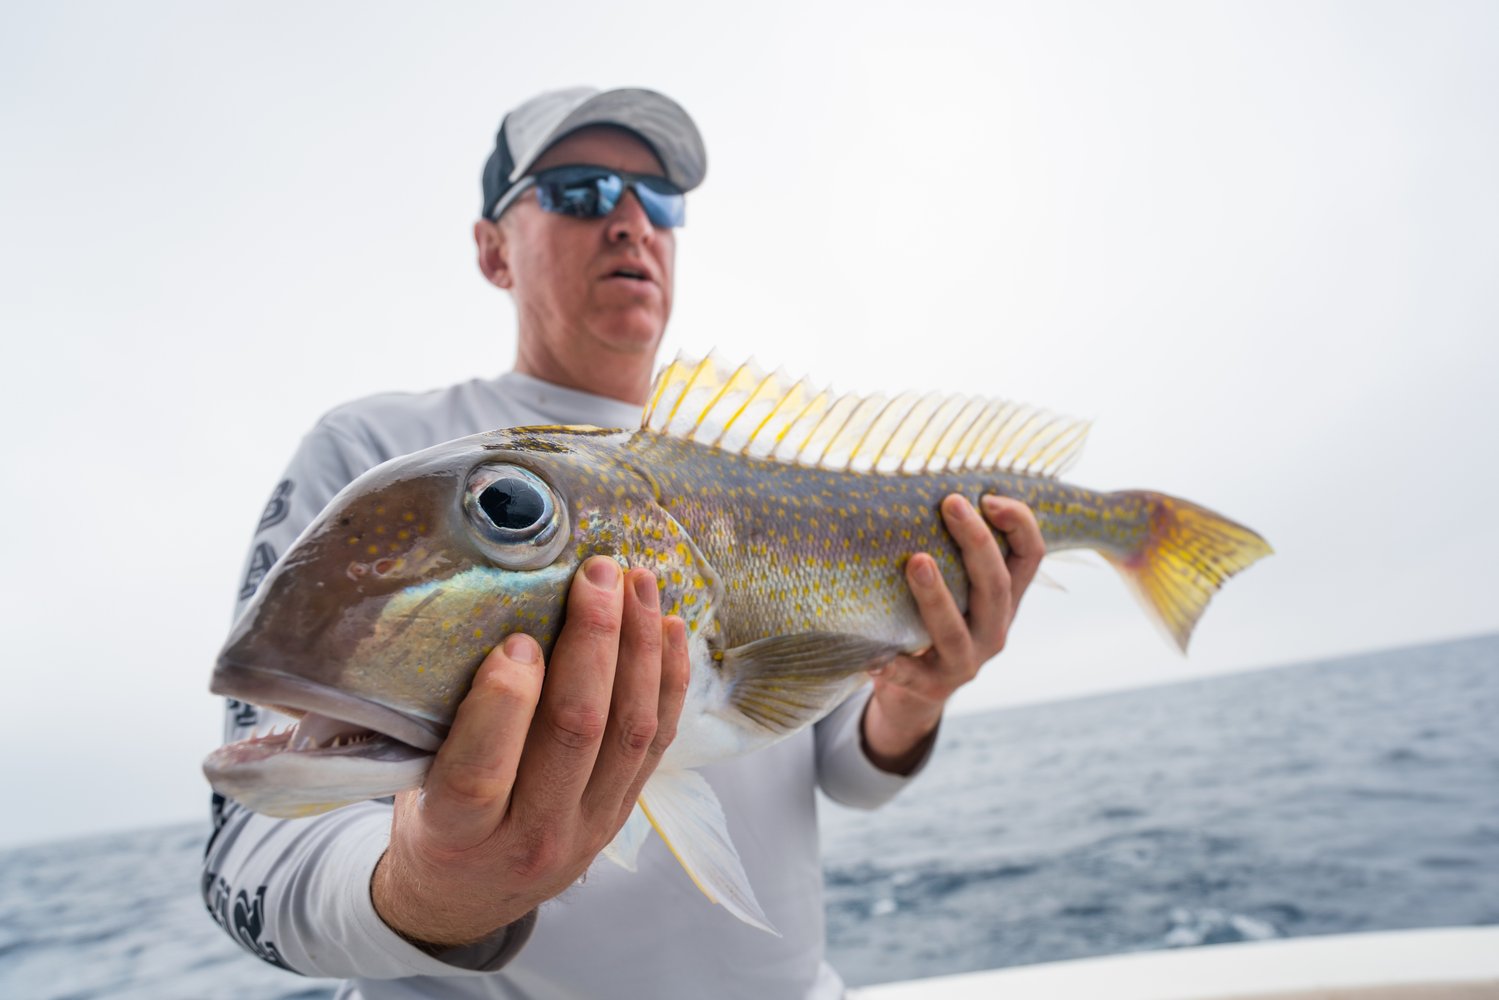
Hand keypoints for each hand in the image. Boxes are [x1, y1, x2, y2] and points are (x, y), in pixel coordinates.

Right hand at [372, 557, 690, 946]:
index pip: (481, 772)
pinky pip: (658, 742)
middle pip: (576, 734)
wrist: (465, 901)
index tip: (515, 640)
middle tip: (595, 574)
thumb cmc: (429, 822)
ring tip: (639, 582)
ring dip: (639, 647)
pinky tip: (669, 628)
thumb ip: (443, 723)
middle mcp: (531, 837)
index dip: (504, 702)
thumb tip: (480, 620)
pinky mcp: (623, 813)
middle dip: (593, 642)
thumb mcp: (410, 782)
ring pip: (630, 732)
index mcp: (456, 833)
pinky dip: (668, 679)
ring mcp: (588, 828)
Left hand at [863, 495, 1044, 772]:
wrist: (912, 694)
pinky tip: (874, 657)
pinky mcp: (930, 688)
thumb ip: (950, 549)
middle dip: (976, 543)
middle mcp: (994, 630)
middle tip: (950, 504)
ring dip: (937, 596)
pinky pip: (911, 677)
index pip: (1030, 556)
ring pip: (956, 631)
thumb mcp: (953, 587)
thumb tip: (918, 481)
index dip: (1020, 523)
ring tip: (917, 562)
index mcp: (1004, 600)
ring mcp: (965, 662)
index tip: (989, 496)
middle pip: (996, 586)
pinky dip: (894, 666)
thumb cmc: (927, 620)